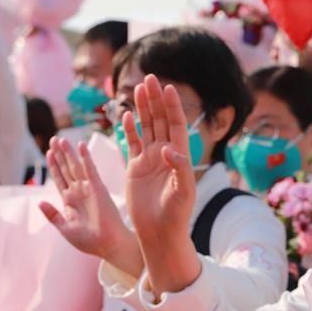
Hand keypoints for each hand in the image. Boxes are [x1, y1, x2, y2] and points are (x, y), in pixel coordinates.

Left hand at [39, 137, 142, 275]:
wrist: (108, 244)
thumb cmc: (89, 240)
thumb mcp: (65, 228)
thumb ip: (52, 215)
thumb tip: (38, 202)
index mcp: (70, 200)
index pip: (59, 178)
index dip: (54, 166)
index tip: (49, 152)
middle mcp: (78, 191)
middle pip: (66, 168)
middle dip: (60, 154)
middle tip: (54, 139)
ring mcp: (88, 188)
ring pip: (75, 166)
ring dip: (68, 152)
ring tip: (61, 139)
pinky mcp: (98, 188)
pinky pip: (90, 170)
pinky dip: (85, 158)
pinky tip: (81, 146)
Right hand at [123, 74, 200, 294]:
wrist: (159, 232)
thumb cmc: (177, 214)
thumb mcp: (183, 191)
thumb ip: (179, 168)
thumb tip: (168, 149)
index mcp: (180, 155)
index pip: (177, 124)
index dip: (173, 106)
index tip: (168, 87)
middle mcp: (165, 154)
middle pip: (161, 120)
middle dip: (156, 99)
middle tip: (150, 78)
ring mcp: (150, 159)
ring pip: (146, 127)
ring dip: (143, 108)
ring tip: (139, 88)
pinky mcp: (135, 168)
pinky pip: (132, 143)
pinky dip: (130, 129)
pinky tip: (128, 114)